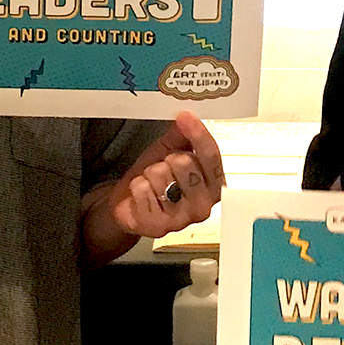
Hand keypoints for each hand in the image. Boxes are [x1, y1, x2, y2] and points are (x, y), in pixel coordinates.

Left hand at [105, 112, 224, 238]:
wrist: (130, 204)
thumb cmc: (156, 178)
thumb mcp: (170, 151)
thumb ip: (182, 135)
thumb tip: (186, 117)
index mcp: (213, 185)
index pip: (212, 157)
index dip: (199, 135)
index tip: (186, 117)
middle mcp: (203, 206)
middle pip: (185, 163)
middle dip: (167, 159)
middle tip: (163, 168)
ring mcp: (182, 219)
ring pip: (162, 175)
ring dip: (150, 173)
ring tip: (151, 183)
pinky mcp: (158, 227)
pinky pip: (143, 190)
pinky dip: (137, 186)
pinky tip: (141, 196)